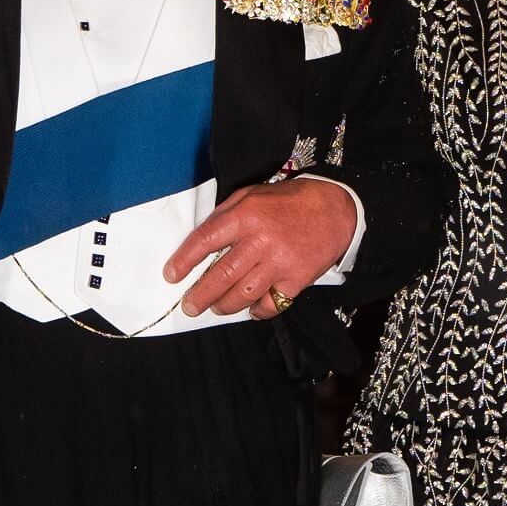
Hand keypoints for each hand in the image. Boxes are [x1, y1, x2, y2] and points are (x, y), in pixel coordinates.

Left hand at [163, 177, 357, 319]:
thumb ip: (226, 215)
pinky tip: (251, 309)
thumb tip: (201, 240)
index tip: (171, 275)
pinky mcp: (297, 279)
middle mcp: (261, 239)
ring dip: (224, 305)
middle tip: (189, 306)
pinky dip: (258, 310)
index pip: (205, 240)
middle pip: (222, 274)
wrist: (335, 209)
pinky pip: (271, 303)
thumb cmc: (289, 202)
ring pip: (243, 294)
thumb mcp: (253, 194)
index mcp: (246, 214)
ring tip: (216, 307)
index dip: (184, 261)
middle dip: (200, 295)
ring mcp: (280, 261)